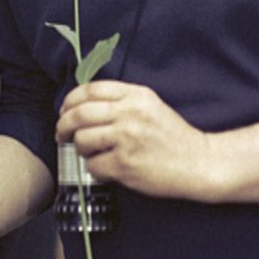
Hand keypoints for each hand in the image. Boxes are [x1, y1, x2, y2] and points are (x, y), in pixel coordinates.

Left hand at [56, 80, 209, 198]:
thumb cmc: (172, 136)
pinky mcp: (125, 165)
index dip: (70, 100)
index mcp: (135, 95)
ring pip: (82, 140)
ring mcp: (126, 139)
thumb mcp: (149, 105)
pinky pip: (93, 165)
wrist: (197, 163)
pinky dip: (94, 168)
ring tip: (89, 152)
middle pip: (79, 114)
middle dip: (64, 125)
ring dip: (80, 148)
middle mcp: (129, 113)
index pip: (90, 90)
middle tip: (61, 133)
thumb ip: (121, 100)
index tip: (65, 110)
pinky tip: (105, 168)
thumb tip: (83, 105)